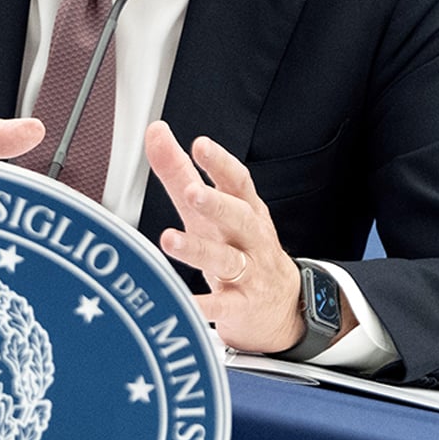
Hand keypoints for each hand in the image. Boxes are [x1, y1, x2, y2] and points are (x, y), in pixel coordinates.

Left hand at [148, 121, 304, 353]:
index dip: (221, 164)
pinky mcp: (240, 307)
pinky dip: (202, 305)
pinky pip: (221, 307)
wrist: (282, 307)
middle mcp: (250, 240)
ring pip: (225, 260)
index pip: (237, 182)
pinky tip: (182, 301)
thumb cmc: (241, 249)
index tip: (200, 145)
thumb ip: (181, 172)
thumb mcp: (212, 210)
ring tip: (169, 240)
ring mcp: (248, 274)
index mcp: (246, 210)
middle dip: (217, 204)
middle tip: (193, 192)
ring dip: (198, 250)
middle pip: (238, 218)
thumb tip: (156, 132)